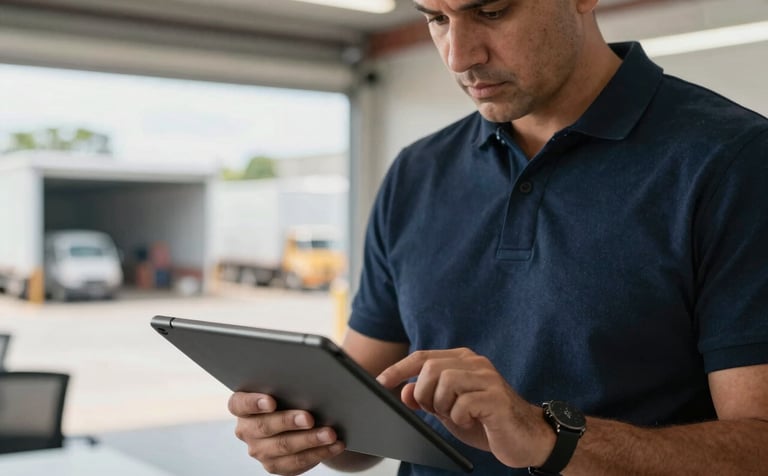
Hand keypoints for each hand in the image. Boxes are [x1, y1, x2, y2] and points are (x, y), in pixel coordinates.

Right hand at [228, 392, 345, 474]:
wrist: (298, 419)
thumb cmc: (290, 395)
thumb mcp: (285, 387)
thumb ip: (288, 383)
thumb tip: (311, 378)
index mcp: (242, 407)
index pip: (239, 403)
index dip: (254, 403)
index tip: (271, 401)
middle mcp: (246, 430)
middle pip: (264, 427)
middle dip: (289, 421)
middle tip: (310, 418)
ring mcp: (259, 450)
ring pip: (283, 447)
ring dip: (310, 440)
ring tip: (330, 433)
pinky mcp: (275, 465)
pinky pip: (297, 462)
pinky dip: (319, 453)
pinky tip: (335, 445)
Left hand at [376, 348, 554, 468]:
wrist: (525, 438)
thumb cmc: (485, 421)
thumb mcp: (448, 410)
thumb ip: (426, 399)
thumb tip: (403, 391)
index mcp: (462, 360)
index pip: (423, 357)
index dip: (398, 369)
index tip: (379, 382)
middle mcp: (475, 363)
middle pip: (431, 368)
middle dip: (423, 394)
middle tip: (433, 410)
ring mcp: (488, 378)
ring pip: (446, 381)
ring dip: (442, 405)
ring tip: (454, 415)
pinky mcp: (497, 398)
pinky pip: (463, 403)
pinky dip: (459, 416)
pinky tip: (470, 420)